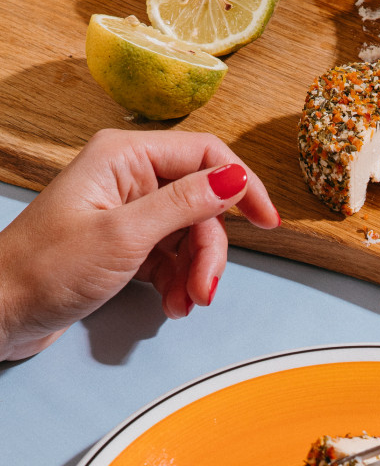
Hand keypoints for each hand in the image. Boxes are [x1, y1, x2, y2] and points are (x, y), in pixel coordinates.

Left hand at [0, 128, 279, 360]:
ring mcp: (126, 211)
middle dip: (209, 250)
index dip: (242, 185)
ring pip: (189, 235)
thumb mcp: (125, 235)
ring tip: (183, 304)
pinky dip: (178, 282)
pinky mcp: (124, 244)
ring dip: (194, 273)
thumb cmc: (45, 269)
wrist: (3, 311)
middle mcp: (128, 176)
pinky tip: (170, 304)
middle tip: (204, 289)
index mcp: (124, 156)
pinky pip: (171, 256)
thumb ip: (184, 204)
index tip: (267, 222)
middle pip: (202, 203)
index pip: (206, 154)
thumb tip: (235, 177)